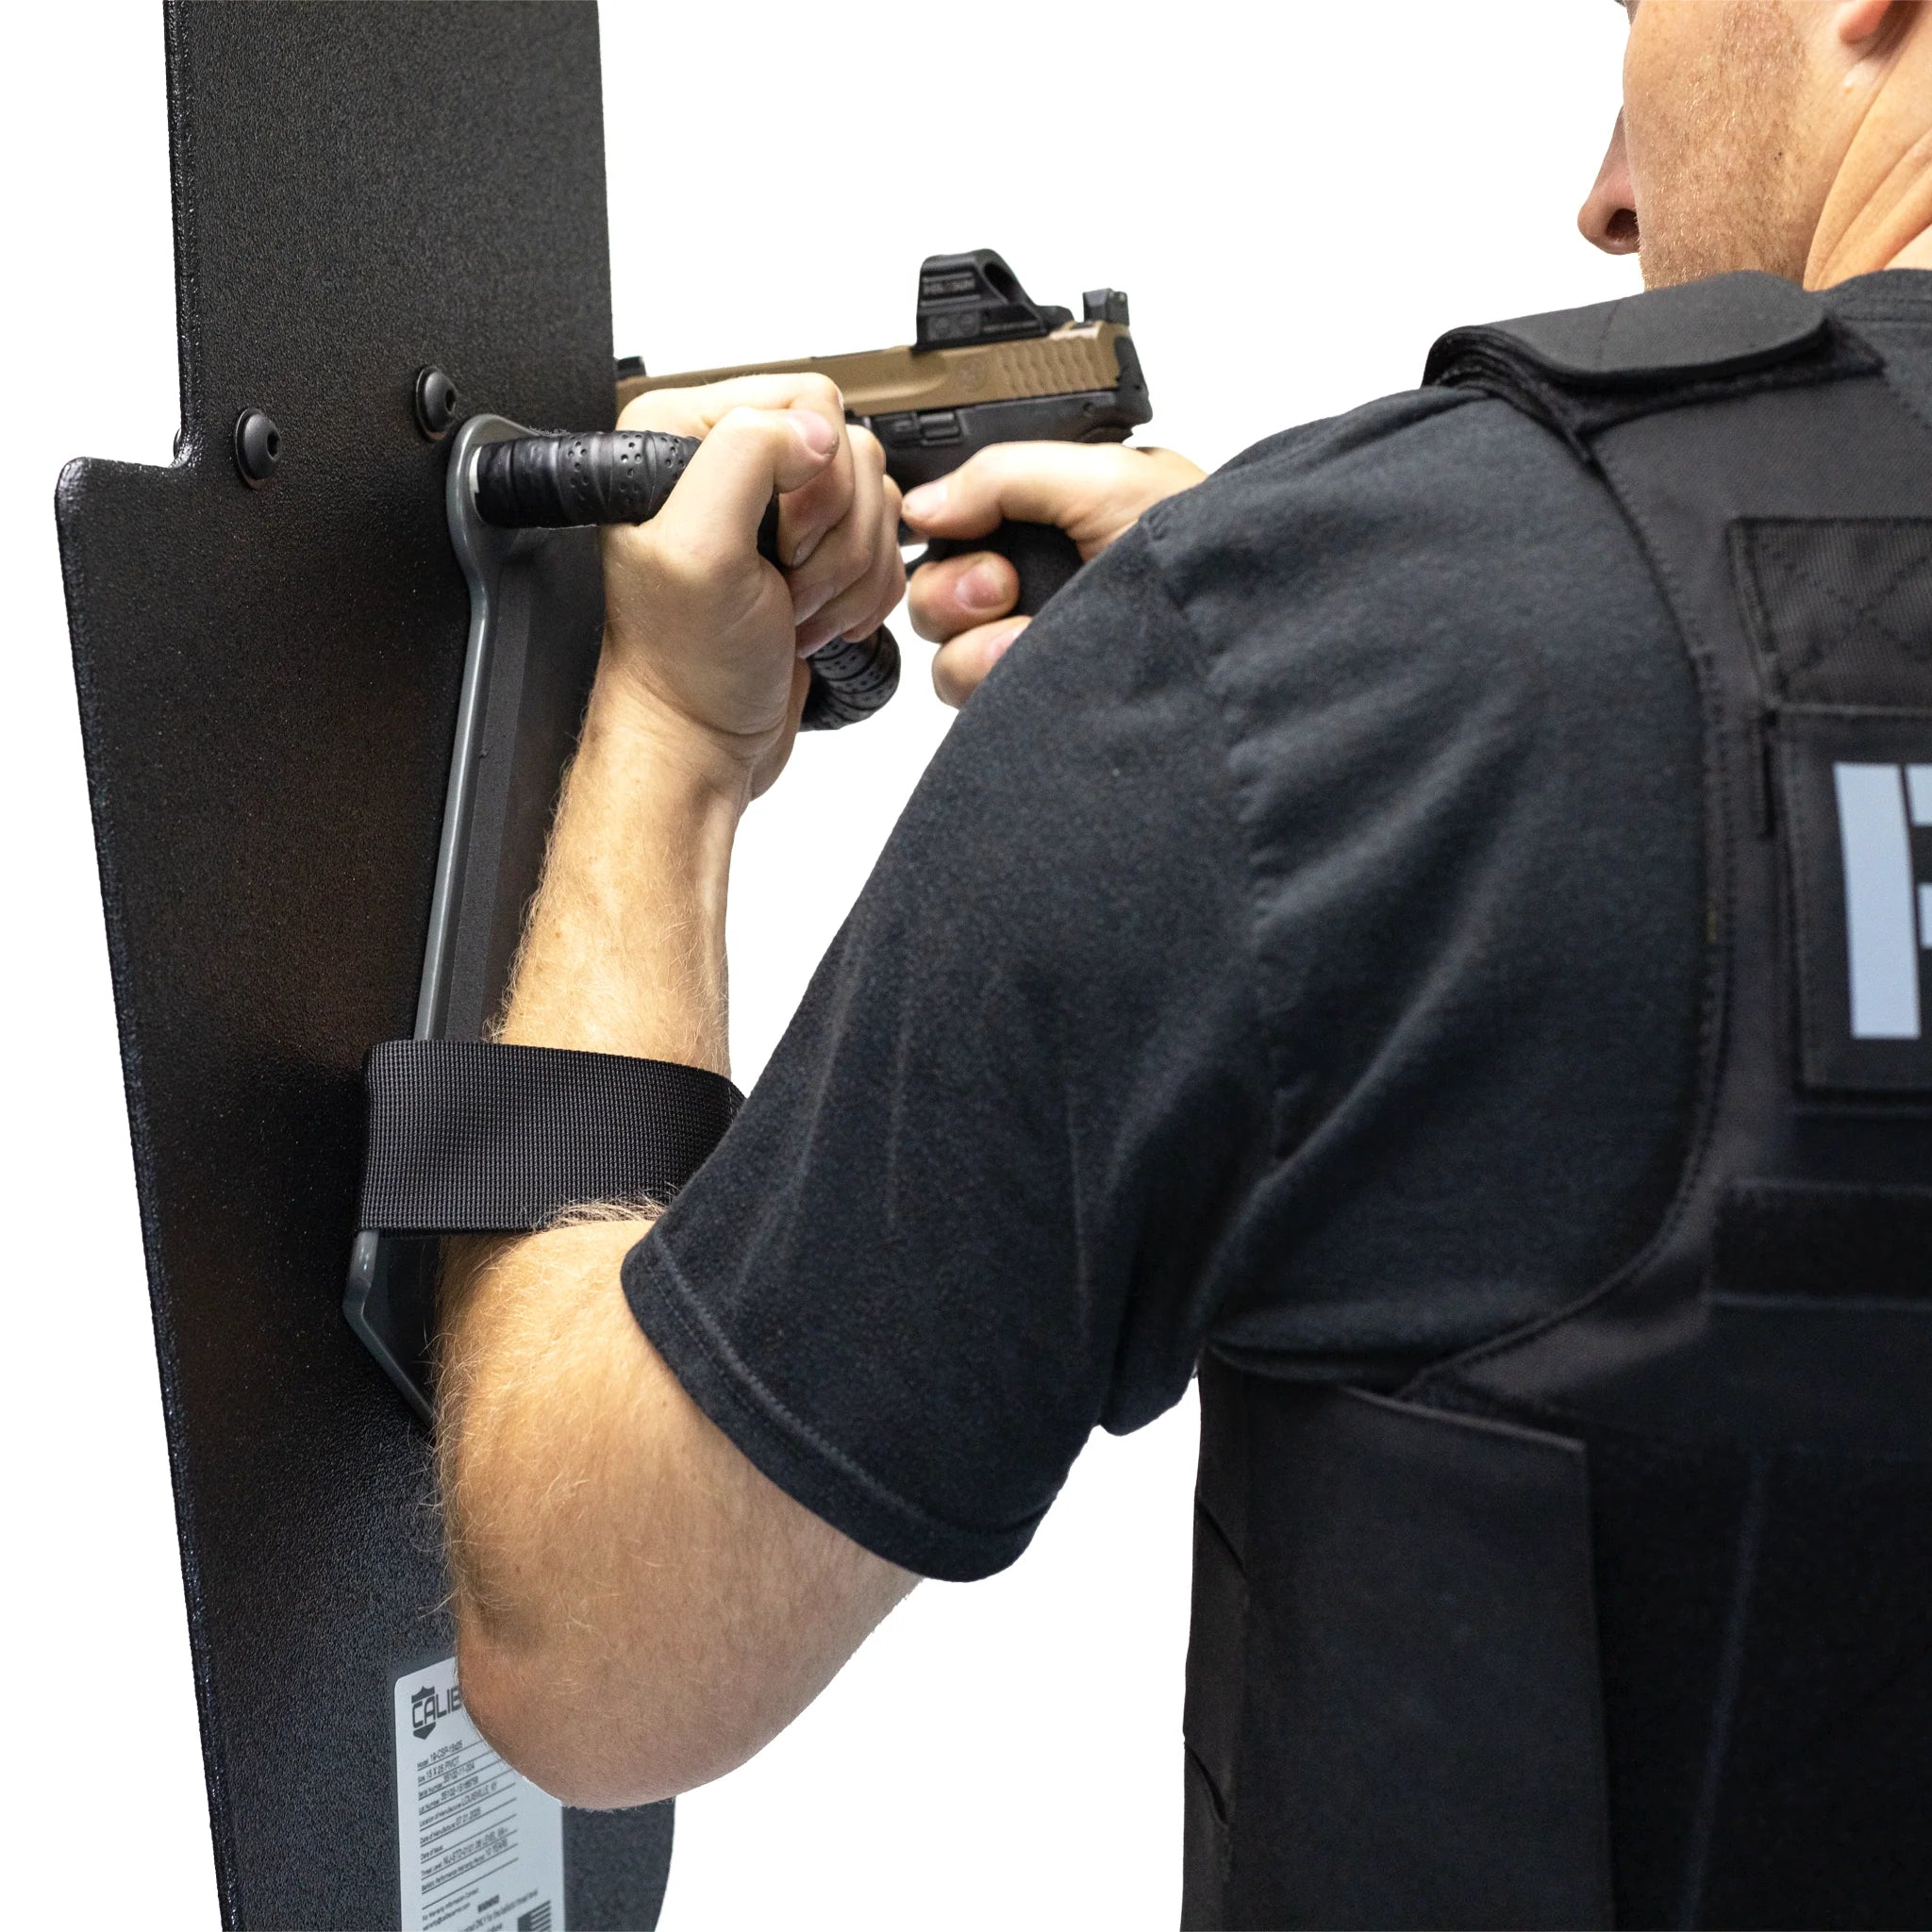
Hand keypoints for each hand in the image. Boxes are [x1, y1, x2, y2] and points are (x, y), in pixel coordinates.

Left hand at [601, 376, 904, 795]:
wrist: (701, 742)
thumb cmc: (685, 665)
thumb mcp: (699, 550)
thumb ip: (748, 457)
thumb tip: (814, 427)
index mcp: (684, 432)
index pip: (809, 400)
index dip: (816, 478)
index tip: (781, 543)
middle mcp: (730, 458)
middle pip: (852, 452)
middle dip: (835, 536)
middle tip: (783, 583)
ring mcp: (776, 508)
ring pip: (875, 500)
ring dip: (849, 572)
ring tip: (792, 610)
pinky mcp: (811, 551)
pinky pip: (883, 544)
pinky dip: (864, 592)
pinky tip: (816, 620)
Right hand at [901, 442, 1203, 706]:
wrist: (1233, 634)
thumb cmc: (1197, 549)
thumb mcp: (1104, 479)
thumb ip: (1003, 475)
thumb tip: (920, 505)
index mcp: (1050, 520)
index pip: (959, 520)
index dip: (945, 526)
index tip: (958, 528)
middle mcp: (1036, 584)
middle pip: (934, 586)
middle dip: (957, 587)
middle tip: (1004, 586)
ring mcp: (1032, 647)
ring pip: (942, 646)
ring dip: (974, 639)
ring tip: (1027, 636)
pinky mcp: (1032, 698)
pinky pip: (964, 693)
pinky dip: (988, 677)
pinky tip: (1034, 665)